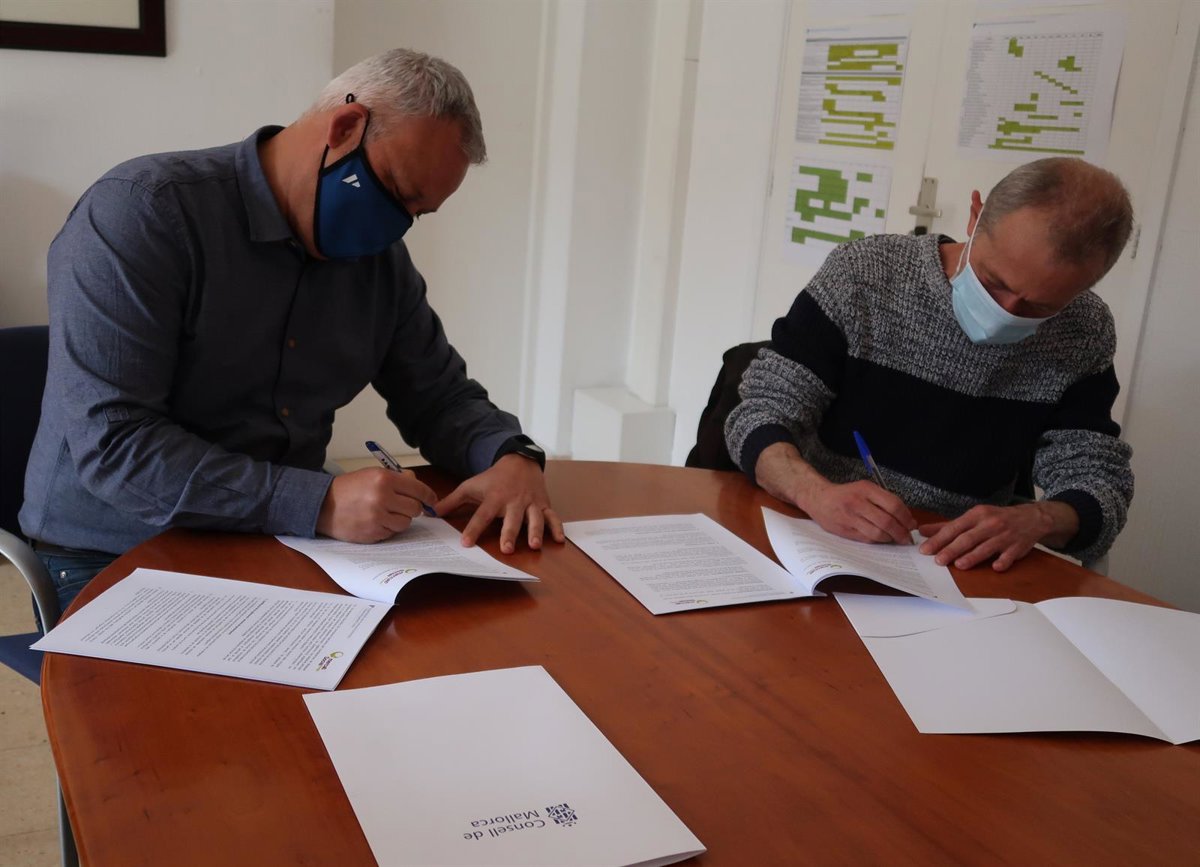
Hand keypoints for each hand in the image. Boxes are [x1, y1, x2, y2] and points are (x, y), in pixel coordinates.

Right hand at [316, 467, 437, 542]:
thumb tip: (418, 485)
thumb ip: (397, 478)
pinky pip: (392, 532)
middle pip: (415, 508)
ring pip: (406, 522)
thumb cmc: (349, 488)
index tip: (431, 501)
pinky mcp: (372, 532)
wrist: (323, 505)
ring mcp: (377, 517)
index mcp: (384, 479)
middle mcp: (382, 497)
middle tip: (403, 506)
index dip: (429, 496)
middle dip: (413, 508)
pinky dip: (388, 528)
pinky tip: (377, 521)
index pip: (419, 489)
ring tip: (387, 513)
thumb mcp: (372, 474)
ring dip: (401, 519)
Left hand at [434, 455, 564, 553]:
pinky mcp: (543, 504)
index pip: (482, 515)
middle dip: (509, 533)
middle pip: (511, 519)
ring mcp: (530, 503)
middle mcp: (513, 501)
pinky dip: (557, 528)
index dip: (473, 529)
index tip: (466, 542)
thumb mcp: (471, 486)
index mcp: (494, 498)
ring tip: (534, 545)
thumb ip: (452, 501)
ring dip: (535, 531)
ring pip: (534, 518)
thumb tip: (432, 513)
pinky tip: (559, 540)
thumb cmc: (493, 478)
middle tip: (506, 548)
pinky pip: (553, 516)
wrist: (519, 461)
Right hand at [803, 478, 917, 543]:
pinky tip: (881, 538)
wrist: (818, 498)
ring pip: (878, 533)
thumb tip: (908, 519)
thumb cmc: (846, 494)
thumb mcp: (865, 488)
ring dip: (890, 538)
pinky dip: (878, 541)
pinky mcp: (844, 530)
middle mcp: (858, 502)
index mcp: (866, 489)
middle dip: (901, 532)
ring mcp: (850, 517)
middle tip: (907, 538)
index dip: (906, 517)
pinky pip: (867, 539)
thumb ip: (884, 500)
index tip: (912, 525)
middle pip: (887, 521)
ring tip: (895, 539)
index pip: (893, 505)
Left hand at [918, 501, 1078, 571]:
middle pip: (968, 538)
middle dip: (952, 549)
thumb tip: (922, 531)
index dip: (939, 539)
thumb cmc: (996, 518)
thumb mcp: (973, 517)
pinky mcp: (1017, 547)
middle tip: (938, 560)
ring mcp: (1004, 536)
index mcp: (977, 515)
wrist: (1031, 518)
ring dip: (973, 556)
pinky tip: (994, 567)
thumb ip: (947, 526)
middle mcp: (990, 524)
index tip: (925, 549)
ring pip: (986, 547)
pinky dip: (1002, 561)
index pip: (954, 527)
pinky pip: (1009, 556)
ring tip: (959, 565)